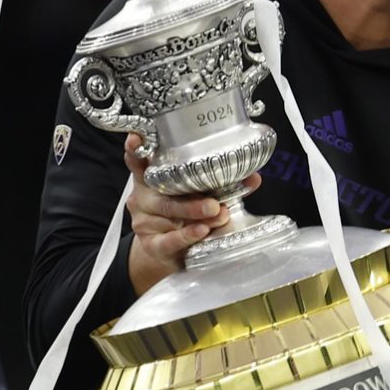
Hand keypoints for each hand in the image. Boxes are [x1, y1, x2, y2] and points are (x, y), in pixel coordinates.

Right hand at [124, 134, 259, 295]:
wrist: (170, 252)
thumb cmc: (185, 215)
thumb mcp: (197, 196)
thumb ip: (219, 184)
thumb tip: (253, 177)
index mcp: (150, 178)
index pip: (138, 159)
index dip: (136, 148)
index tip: (137, 137)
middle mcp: (143, 196)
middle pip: (163, 190)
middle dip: (191, 194)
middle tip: (215, 201)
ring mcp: (144, 221)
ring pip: (169, 214)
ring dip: (196, 214)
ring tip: (219, 215)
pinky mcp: (150, 244)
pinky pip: (167, 240)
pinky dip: (186, 235)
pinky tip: (201, 231)